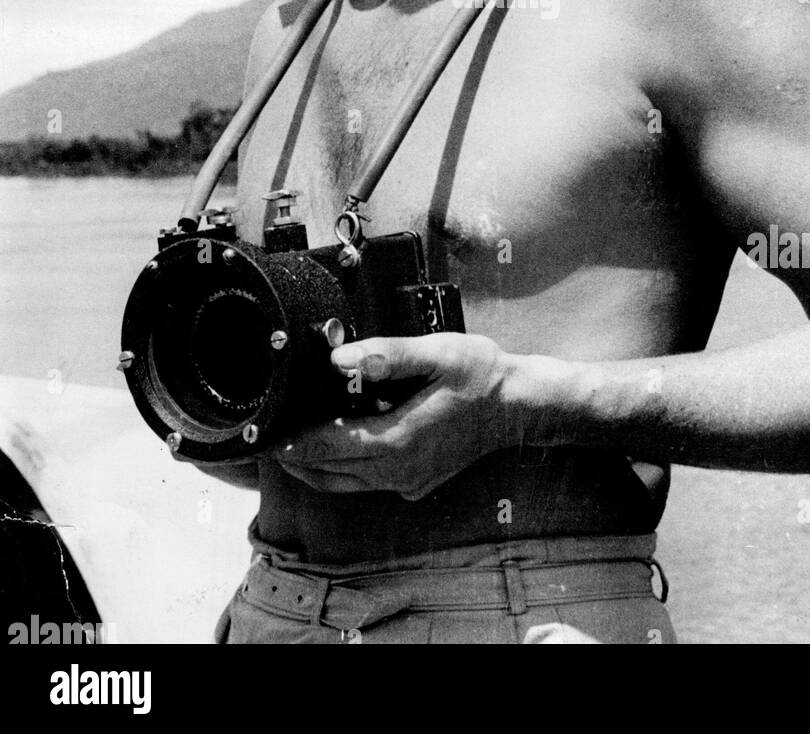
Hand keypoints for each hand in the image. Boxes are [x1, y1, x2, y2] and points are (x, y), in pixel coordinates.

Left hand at [272, 333, 521, 499]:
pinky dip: (344, 470)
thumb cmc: (481, 376)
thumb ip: (386, 355)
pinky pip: (367, 483)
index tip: (263, 438)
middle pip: (329, 471)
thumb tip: (339, 358)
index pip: (326, 447)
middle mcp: (396, 470)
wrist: (519, 407)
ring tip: (291, 451)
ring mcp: (406, 481)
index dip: (291, 444)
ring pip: (345, 483)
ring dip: (316, 469)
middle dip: (295, 459)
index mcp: (395, 439)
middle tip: (267, 442)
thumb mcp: (436, 353)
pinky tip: (341, 447)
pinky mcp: (416, 483)